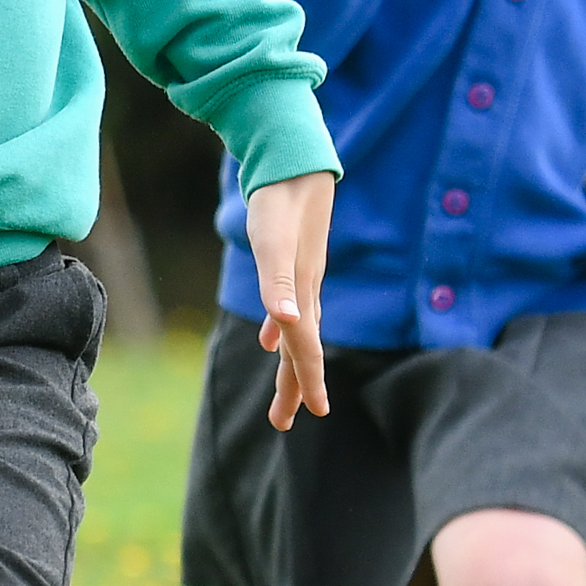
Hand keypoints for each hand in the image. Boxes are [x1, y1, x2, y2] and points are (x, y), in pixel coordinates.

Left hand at [241, 170, 336, 428]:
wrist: (293, 163)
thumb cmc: (278, 202)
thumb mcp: (273, 243)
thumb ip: (278, 282)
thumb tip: (287, 323)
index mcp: (301, 293)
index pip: (305, 347)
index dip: (307, 380)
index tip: (315, 413)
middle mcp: (304, 290)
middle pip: (299, 349)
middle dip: (293, 386)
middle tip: (283, 422)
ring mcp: (300, 279)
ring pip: (295, 332)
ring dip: (288, 363)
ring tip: (284, 392)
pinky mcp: (292, 264)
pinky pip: (287, 307)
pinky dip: (279, 327)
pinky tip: (270, 336)